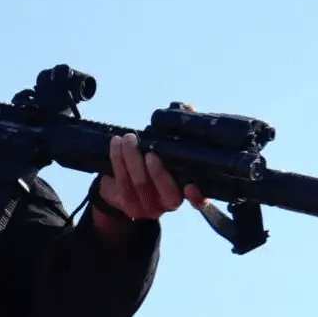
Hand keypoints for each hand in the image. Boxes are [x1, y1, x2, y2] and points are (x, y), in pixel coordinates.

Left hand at [91, 132, 205, 231]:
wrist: (124, 185)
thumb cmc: (154, 162)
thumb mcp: (170, 147)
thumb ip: (183, 130)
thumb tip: (189, 108)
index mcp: (187, 191)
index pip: (201, 202)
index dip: (198, 197)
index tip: (190, 186)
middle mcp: (171, 204)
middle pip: (165, 190)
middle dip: (155, 168)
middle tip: (148, 148)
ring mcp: (150, 208)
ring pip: (140, 184)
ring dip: (132, 158)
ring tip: (127, 139)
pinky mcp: (129, 206)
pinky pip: (122, 182)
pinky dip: (118, 160)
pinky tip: (116, 144)